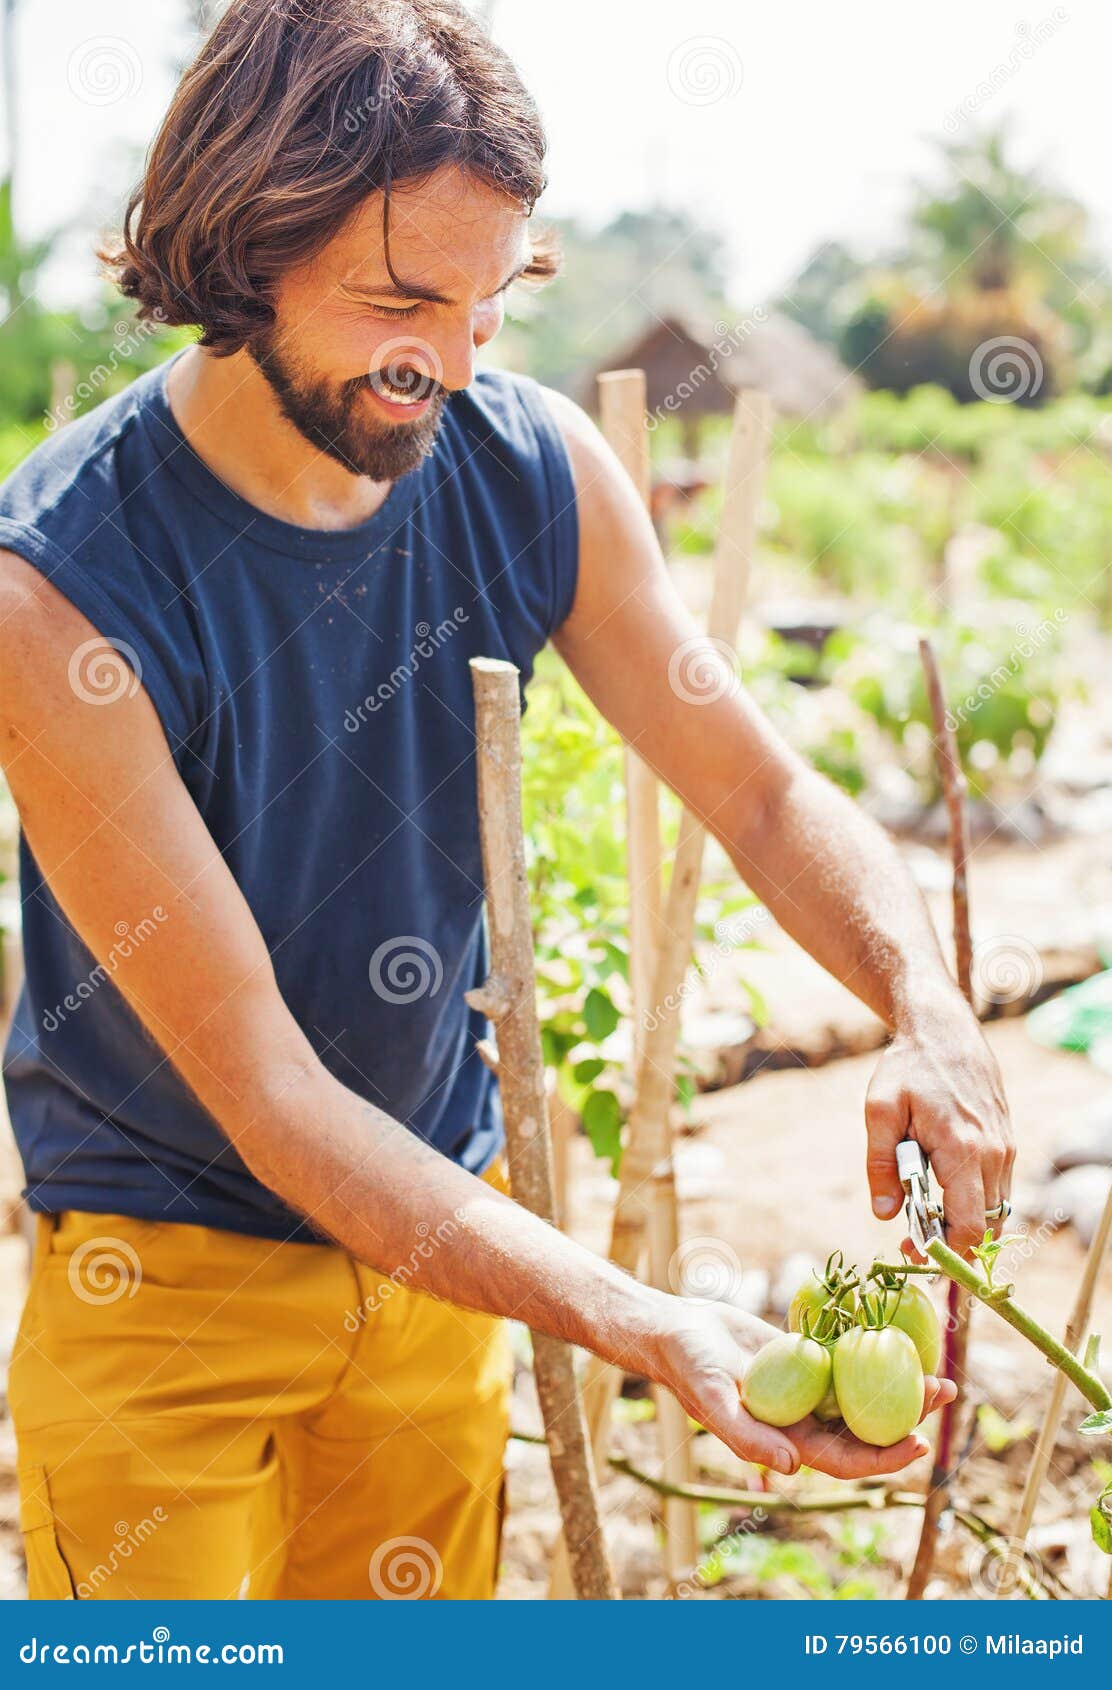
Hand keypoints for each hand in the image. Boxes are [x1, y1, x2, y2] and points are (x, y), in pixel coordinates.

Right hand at [649, 1298, 954, 1479]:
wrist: (676, 1331)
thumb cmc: (688, 1369)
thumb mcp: (712, 1401)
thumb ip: (747, 1437)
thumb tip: (793, 1469)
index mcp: (787, 1442)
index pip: (846, 1460)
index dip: (884, 1458)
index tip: (919, 1443)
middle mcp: (805, 1420)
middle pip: (866, 1428)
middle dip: (908, 1418)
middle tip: (943, 1394)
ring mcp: (809, 1388)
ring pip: (864, 1395)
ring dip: (900, 1387)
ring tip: (938, 1375)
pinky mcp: (807, 1356)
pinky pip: (847, 1359)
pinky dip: (873, 1354)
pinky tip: (900, 1340)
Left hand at [866, 994, 1013, 1257]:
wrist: (945, 1031)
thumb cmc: (909, 1068)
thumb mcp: (880, 1111)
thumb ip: (880, 1164)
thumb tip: (884, 1214)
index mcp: (963, 1149)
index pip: (970, 1225)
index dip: (946, 1251)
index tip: (914, 1253)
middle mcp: (994, 1154)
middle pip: (987, 1226)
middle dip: (953, 1245)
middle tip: (912, 1244)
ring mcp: (1005, 1149)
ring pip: (997, 1211)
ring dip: (965, 1225)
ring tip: (923, 1222)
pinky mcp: (1007, 1144)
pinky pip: (998, 1190)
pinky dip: (976, 1204)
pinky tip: (943, 1196)